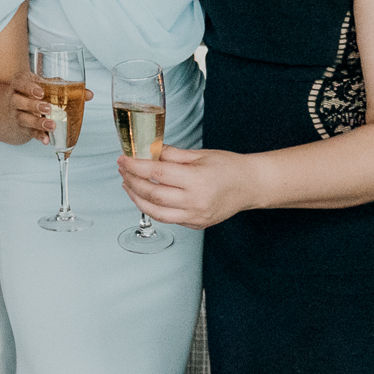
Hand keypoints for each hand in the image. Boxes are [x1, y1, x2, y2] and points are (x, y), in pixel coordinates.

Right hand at [9, 72, 88, 144]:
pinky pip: (29, 132)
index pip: (20, 83)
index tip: (40, 92)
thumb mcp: (45, 86)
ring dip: (37, 123)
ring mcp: (17, 114)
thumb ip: (65, 88)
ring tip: (52, 125)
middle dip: (33, 105)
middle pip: (19, 101)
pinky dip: (38, 136)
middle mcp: (15, 99)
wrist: (13, 109)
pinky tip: (47, 140)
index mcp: (21, 84)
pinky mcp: (22, 127)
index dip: (29, 87)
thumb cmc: (33, 94)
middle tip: (48, 108)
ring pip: (23, 118)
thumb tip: (88, 94)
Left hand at [117, 146, 252, 228]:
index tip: (123, 159)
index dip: (136, 166)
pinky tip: (145, 197)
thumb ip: (170, 154)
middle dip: (132, 181)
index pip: (157, 172)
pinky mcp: (196, 224)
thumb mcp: (199, 154)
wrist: (250, 186)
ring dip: (136, 198)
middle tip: (122, 170)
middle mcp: (195, 201)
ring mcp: (195, 216)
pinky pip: (167, 218)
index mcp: (197, 179)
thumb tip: (147, 148)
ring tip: (128, 185)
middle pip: (152, 193)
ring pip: (155, 212)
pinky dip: (152, 208)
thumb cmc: (229, 167)